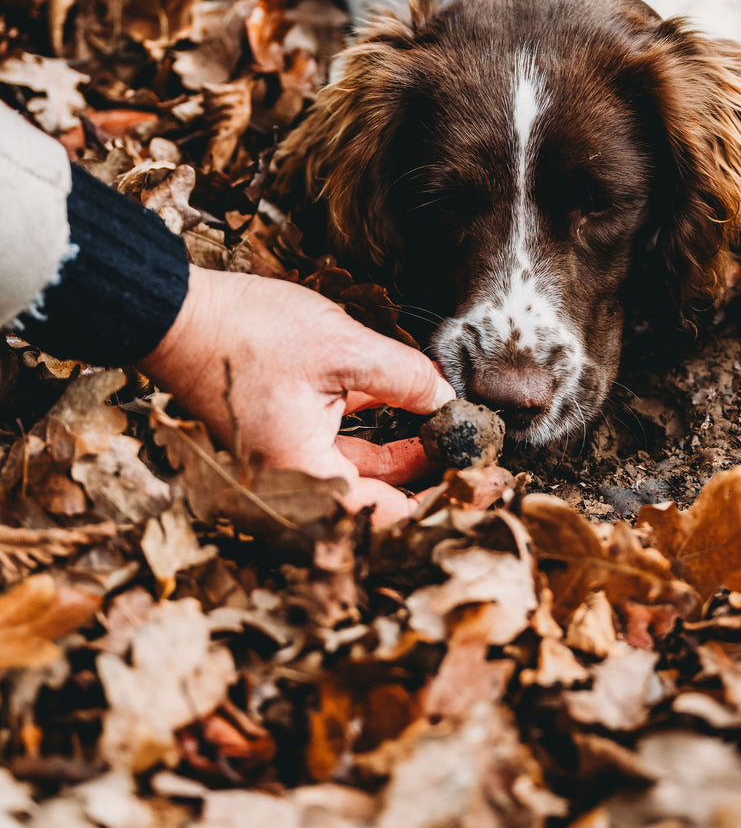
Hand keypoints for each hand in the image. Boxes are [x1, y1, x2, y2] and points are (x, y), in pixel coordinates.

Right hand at [142, 267, 453, 525]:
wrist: (177, 313)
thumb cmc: (245, 333)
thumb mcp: (342, 349)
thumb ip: (403, 378)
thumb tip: (446, 400)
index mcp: (303, 475)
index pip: (384, 514)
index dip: (436, 501)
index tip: (475, 482)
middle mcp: (290, 480)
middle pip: (373, 497)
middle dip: (423, 474)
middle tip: (468, 451)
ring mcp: (282, 459)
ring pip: (357, 469)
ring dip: (400, 451)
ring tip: (445, 426)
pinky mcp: (278, 434)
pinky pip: (335, 445)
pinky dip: (370, 430)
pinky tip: (405, 405)